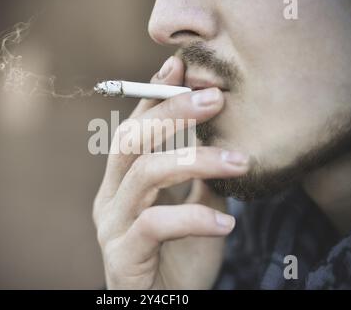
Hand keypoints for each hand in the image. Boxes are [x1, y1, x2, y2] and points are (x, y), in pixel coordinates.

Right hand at [93, 56, 249, 288]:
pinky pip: (155, 224)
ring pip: (144, 174)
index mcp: (124, 182)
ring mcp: (112, 225)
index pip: (134, 127)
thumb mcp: (196, 209)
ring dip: (195, 159)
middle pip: (131, 139)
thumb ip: (200, 177)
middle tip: (214, 97)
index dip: (154, 94)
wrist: (163, 307)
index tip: (181, 65)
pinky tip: (227, 223)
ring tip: (240, 161)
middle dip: (170, 111)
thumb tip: (220, 137)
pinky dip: (194, 218)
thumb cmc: (179, 258)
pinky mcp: (122, 255)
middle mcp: (110, 197)